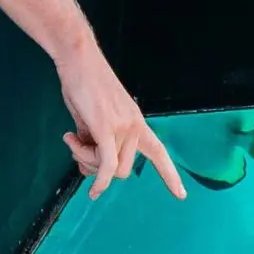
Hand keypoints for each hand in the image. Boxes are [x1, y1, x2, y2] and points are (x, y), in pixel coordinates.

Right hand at [54, 42, 186, 201]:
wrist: (79, 58)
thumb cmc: (83, 83)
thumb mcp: (93, 117)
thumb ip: (94, 140)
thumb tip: (86, 165)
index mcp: (136, 122)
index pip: (158, 152)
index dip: (169, 175)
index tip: (180, 194)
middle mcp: (134, 127)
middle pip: (123, 169)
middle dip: (97, 168)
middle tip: (77, 148)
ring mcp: (123, 127)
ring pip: (112, 169)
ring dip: (88, 163)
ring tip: (72, 140)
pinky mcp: (106, 128)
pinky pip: (106, 165)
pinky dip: (99, 182)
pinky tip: (93, 191)